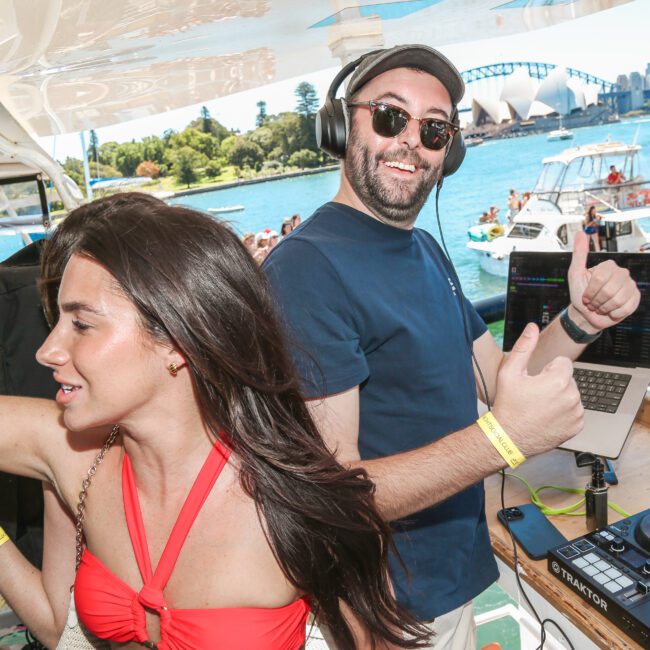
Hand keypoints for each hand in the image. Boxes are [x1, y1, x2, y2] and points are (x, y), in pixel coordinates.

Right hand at [492, 323, 582, 456]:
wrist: (508, 437)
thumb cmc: (508, 405)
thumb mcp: (510, 372)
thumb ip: (524, 347)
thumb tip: (532, 327)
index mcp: (558, 380)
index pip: (563, 363)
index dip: (546, 370)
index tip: (535, 381)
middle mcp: (572, 396)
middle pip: (568, 379)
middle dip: (554, 383)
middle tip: (535, 396)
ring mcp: (576, 413)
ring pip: (572, 395)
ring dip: (560, 398)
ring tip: (540, 407)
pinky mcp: (576, 427)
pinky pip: (575, 412)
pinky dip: (564, 413)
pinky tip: (547, 417)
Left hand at [567, 231, 639, 332]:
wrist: (587, 314)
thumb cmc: (579, 293)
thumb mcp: (575, 273)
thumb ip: (579, 254)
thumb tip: (580, 232)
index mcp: (608, 266)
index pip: (599, 279)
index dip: (590, 291)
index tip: (585, 295)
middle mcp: (622, 273)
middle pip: (609, 290)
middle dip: (596, 301)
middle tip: (592, 302)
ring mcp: (630, 285)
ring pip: (618, 300)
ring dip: (604, 308)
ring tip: (600, 306)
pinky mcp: (635, 299)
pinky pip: (626, 308)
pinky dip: (614, 313)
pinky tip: (610, 311)